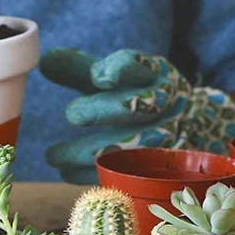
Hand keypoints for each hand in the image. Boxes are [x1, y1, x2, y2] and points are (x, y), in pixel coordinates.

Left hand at [41, 48, 234, 183]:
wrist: (189, 128)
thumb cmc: (140, 95)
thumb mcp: (120, 77)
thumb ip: (82, 70)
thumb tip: (45, 60)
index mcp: (152, 75)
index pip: (138, 67)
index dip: (121, 69)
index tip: (100, 75)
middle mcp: (161, 105)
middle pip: (131, 107)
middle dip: (97, 111)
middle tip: (71, 113)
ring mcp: (159, 140)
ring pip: (120, 148)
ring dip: (80, 152)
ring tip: (52, 155)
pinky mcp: (149, 169)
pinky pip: (115, 174)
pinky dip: (85, 173)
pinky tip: (65, 171)